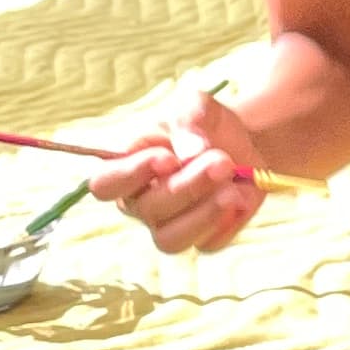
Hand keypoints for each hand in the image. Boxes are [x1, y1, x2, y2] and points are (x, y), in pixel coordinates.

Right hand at [88, 89, 263, 257]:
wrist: (243, 141)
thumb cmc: (204, 123)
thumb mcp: (195, 106)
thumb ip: (189, 121)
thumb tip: (192, 152)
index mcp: (125, 168)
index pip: (105, 184)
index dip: (132, 174)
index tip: (168, 157)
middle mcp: (141, 204)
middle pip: (148, 209)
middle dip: (188, 185)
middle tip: (222, 160)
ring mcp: (169, 226)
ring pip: (171, 240)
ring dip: (204, 213)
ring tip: (232, 189)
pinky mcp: (203, 239)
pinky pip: (208, 243)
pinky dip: (228, 221)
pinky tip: (241, 196)